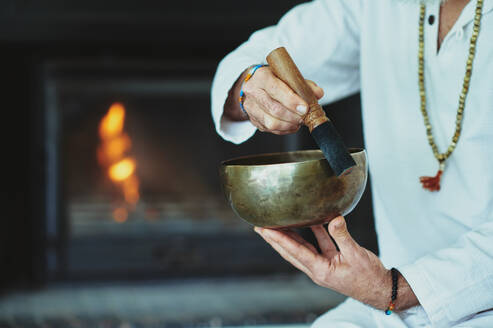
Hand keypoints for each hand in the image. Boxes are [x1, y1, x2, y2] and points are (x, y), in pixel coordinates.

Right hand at [224, 66, 323, 134]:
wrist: (256, 86)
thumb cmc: (275, 80)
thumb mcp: (288, 76)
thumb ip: (305, 84)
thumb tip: (318, 94)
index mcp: (261, 76)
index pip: (275, 89)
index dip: (291, 100)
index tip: (304, 108)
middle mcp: (253, 92)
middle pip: (273, 108)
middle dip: (293, 115)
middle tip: (305, 116)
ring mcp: (251, 107)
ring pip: (271, 122)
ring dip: (289, 124)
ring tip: (299, 121)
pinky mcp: (253, 120)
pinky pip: (270, 129)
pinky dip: (285, 129)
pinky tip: (292, 125)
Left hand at [254, 216, 416, 310]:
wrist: (381, 290)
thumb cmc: (369, 278)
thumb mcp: (357, 255)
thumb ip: (343, 236)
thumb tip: (334, 218)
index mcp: (320, 270)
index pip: (294, 251)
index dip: (279, 239)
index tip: (265, 229)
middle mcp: (317, 269)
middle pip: (290, 251)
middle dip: (274, 239)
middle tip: (259, 227)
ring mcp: (322, 265)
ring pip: (301, 248)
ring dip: (289, 236)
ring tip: (276, 223)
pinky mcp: (330, 261)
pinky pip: (317, 244)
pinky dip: (313, 233)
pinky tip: (309, 220)